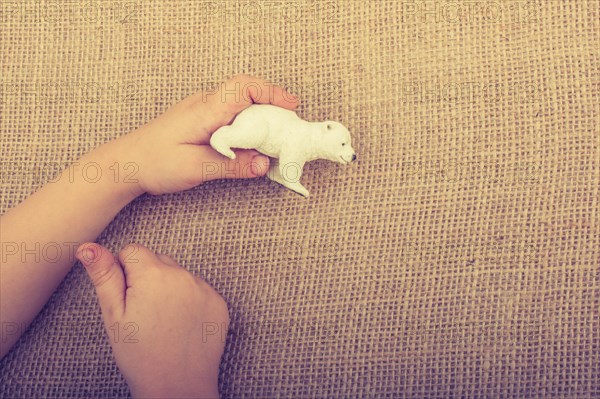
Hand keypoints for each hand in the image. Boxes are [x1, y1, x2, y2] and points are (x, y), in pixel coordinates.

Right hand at [76, 242, 228, 398]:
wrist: (179, 387)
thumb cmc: (141, 355)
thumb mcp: (114, 315)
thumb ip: (104, 275)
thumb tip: (88, 247)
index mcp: (154, 274)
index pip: (133, 251)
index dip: (124, 273)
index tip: (128, 299)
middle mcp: (183, 275)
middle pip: (158, 261)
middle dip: (147, 279)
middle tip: (143, 314)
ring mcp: (204, 288)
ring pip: (179, 276)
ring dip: (169, 289)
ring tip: (163, 322)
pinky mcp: (219, 302)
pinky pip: (199, 290)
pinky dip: (190, 302)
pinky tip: (181, 326)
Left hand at [119, 74, 298, 194]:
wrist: (126, 163)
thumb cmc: (154, 163)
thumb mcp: (196, 167)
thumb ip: (232, 165)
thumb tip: (264, 164)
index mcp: (205, 110)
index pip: (243, 87)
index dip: (271, 92)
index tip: (291, 106)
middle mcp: (205, 104)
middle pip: (247, 92)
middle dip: (273, 104)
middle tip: (290, 125)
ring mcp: (203, 110)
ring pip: (240, 104)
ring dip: (261, 116)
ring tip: (276, 136)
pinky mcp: (202, 120)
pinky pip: (232, 115)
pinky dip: (248, 124)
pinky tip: (253, 142)